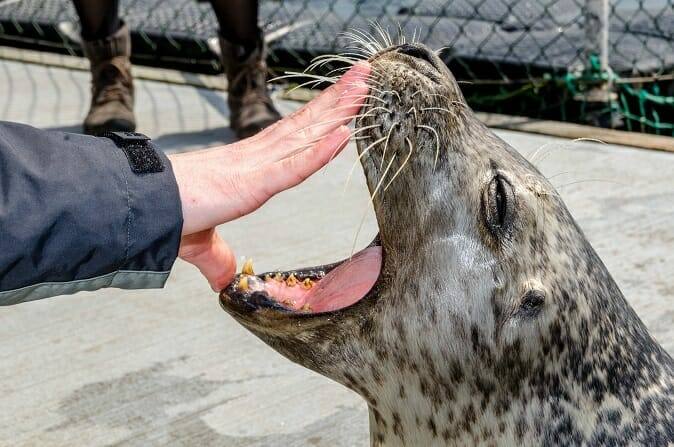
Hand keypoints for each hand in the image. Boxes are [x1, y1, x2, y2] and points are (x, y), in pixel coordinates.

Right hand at [169, 63, 370, 290]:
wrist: (141, 212)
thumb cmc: (167, 218)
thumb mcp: (201, 244)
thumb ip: (217, 259)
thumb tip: (222, 281)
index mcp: (247, 167)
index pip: (291, 139)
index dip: (317, 120)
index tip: (341, 105)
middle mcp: (255, 159)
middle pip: (303, 126)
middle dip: (335, 102)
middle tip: (363, 78)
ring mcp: (255, 168)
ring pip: (304, 136)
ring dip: (336, 111)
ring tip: (363, 86)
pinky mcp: (250, 184)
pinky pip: (293, 168)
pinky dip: (319, 152)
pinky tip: (344, 133)